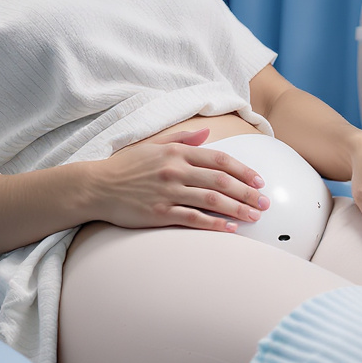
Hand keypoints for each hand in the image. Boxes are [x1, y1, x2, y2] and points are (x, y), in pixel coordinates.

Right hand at [89, 127, 270, 231]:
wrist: (96, 186)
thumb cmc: (124, 166)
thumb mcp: (153, 145)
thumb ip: (182, 139)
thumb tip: (207, 132)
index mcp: (176, 152)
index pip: (219, 159)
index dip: (243, 170)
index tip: (259, 181)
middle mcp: (175, 170)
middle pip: (221, 180)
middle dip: (248, 192)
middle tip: (265, 203)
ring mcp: (168, 192)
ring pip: (212, 200)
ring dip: (238, 209)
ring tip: (255, 217)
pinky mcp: (159, 213)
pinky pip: (193, 219)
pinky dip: (215, 224)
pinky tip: (230, 229)